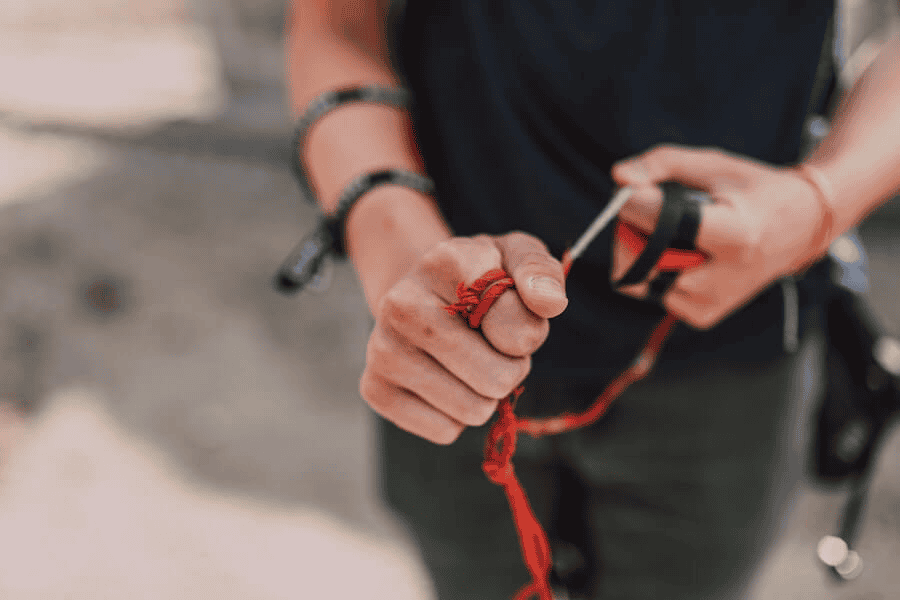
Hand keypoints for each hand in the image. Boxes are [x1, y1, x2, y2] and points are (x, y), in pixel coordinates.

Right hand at [360, 232, 567, 444]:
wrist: (421, 292)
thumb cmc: (479, 278)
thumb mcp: (515, 257)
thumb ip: (541, 272)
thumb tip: (550, 302)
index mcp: (444, 261)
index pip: (517, 329)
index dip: (529, 333)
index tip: (508, 314)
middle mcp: (403, 303)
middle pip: (497, 379)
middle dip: (510, 369)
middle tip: (491, 345)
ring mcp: (382, 348)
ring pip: (472, 410)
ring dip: (485, 395)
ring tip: (468, 360)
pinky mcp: (374, 388)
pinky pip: (444, 430)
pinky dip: (455, 416)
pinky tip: (443, 380)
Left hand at [610, 144, 830, 328]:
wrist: (800, 227)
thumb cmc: (754, 191)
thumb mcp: (713, 165)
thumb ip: (662, 164)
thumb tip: (619, 176)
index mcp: (734, 236)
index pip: (661, 223)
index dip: (634, 202)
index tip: (629, 188)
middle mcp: (724, 277)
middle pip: (641, 259)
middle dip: (631, 230)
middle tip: (646, 209)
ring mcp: (712, 302)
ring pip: (639, 279)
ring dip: (640, 251)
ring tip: (668, 230)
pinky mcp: (702, 315)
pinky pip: (651, 292)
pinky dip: (654, 271)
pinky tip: (680, 252)